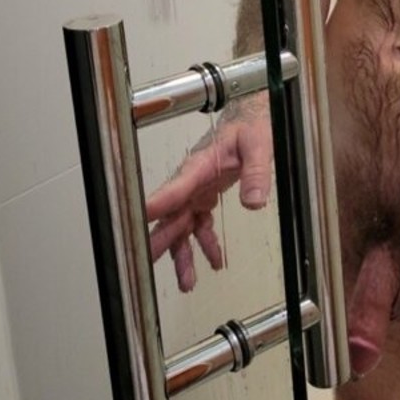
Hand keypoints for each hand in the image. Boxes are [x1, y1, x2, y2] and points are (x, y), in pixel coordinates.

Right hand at [145, 94, 272, 291]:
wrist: (251, 117)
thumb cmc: (250, 125)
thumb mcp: (259, 145)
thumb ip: (257, 172)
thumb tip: (254, 202)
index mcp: (200, 164)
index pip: (176, 186)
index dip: (159, 204)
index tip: (141, 219)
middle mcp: (193, 179)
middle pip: (172, 215)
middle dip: (161, 242)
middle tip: (149, 263)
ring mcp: (198, 189)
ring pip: (183, 226)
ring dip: (183, 254)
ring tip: (187, 282)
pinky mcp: (206, 195)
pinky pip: (199, 224)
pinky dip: (205, 244)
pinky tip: (214, 261)